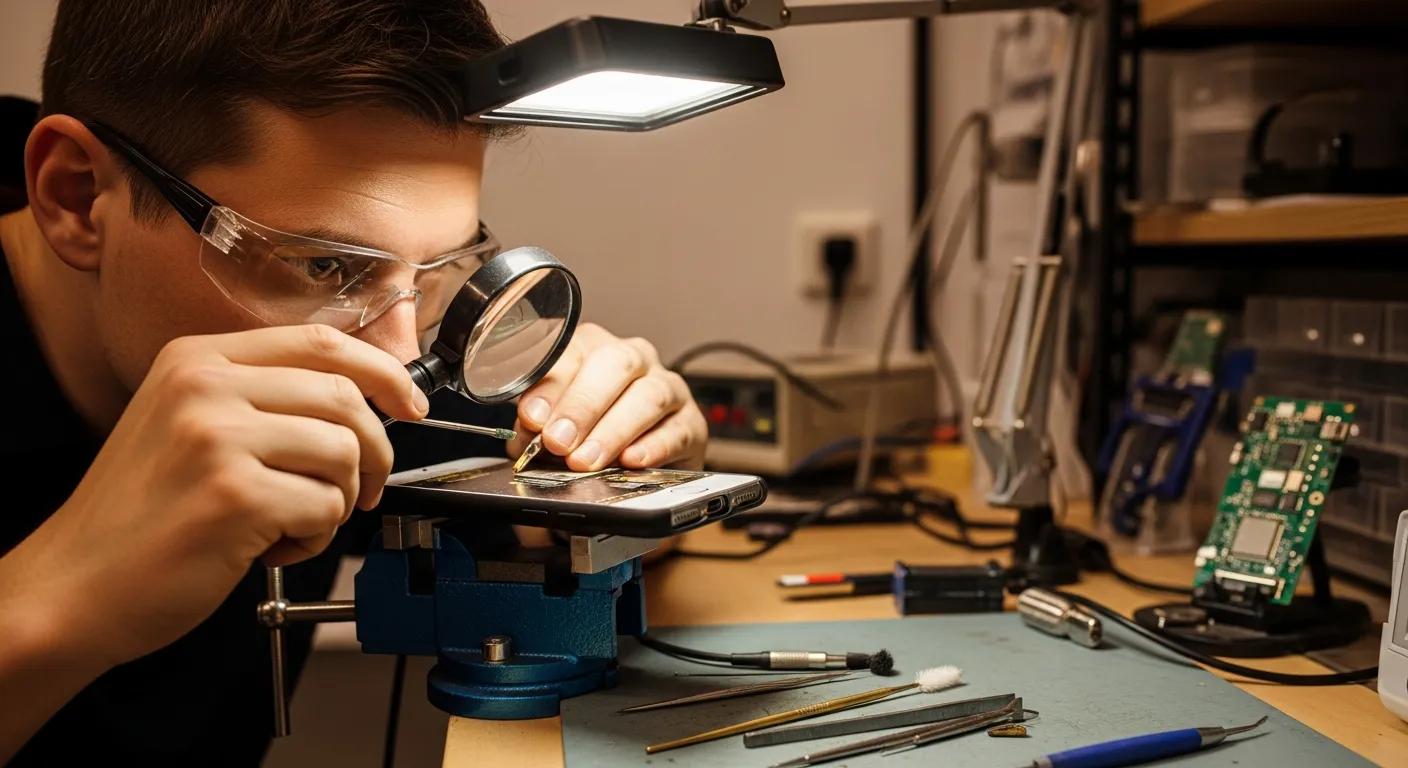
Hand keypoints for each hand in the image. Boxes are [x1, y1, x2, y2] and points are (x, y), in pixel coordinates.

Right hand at [1, 324, 425, 670]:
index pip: (322, 340)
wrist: (73, 585)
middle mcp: (206, 387)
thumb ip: (263, 398)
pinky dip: (315, 537)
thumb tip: (366, 396)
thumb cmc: (140, 516)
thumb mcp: (187, 424)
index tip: (410, 402)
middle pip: (345, 397)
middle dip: (374, 451)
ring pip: (344, 453)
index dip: (384, 370)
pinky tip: (272, 548)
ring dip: (341, 499)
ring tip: (295, 522)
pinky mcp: (235, 497)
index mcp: (198, 358)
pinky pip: (326, 507)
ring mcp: (217, 439)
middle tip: (364, 489)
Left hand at [507, 324, 706, 470]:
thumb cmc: (587, 442)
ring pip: (649, 394)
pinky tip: (631, 461)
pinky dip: (653, 447)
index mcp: (593, 350)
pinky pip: (678, 430)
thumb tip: (527, 437)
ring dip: (614, 430)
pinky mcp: (692, 424)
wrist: (634, 472)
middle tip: (559, 441)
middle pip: (614, 363)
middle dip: (582, 404)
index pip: (572, 351)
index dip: (550, 384)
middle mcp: (634, 360)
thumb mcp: (553, 434)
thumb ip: (537, 431)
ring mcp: (668, 388)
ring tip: (587, 460)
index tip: (532, 418)